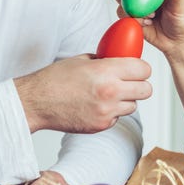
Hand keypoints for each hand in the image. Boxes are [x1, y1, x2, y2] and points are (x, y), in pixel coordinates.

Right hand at [14, 53, 151, 133]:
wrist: (36, 102)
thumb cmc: (56, 79)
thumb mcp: (83, 59)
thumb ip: (107, 60)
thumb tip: (124, 59)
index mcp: (107, 71)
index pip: (144, 69)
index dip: (141, 68)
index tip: (137, 69)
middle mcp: (111, 92)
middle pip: (146, 90)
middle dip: (140, 85)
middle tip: (129, 82)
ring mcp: (107, 111)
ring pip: (134, 105)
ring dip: (126, 100)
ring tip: (108, 94)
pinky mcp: (102, 125)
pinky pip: (118, 117)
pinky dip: (112, 112)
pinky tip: (96, 105)